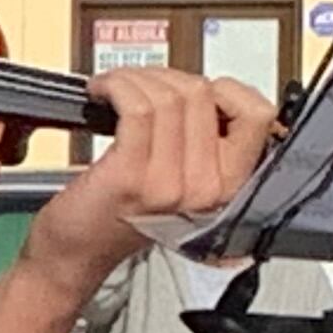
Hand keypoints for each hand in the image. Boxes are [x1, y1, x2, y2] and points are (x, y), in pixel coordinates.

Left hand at [22, 70, 280, 292]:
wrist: (75, 255)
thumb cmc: (118, 218)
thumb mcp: (182, 185)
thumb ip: (204, 146)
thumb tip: (202, 90)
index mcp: (229, 187)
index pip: (257, 115)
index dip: (225, 89)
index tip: (192, 89)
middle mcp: (207, 189)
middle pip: (204, 94)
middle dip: (165, 77)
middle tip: (138, 86)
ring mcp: (170, 183)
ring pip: (169, 95)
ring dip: (135, 79)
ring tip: (115, 88)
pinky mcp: (130, 175)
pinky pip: (135, 105)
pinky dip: (116, 86)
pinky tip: (101, 92)